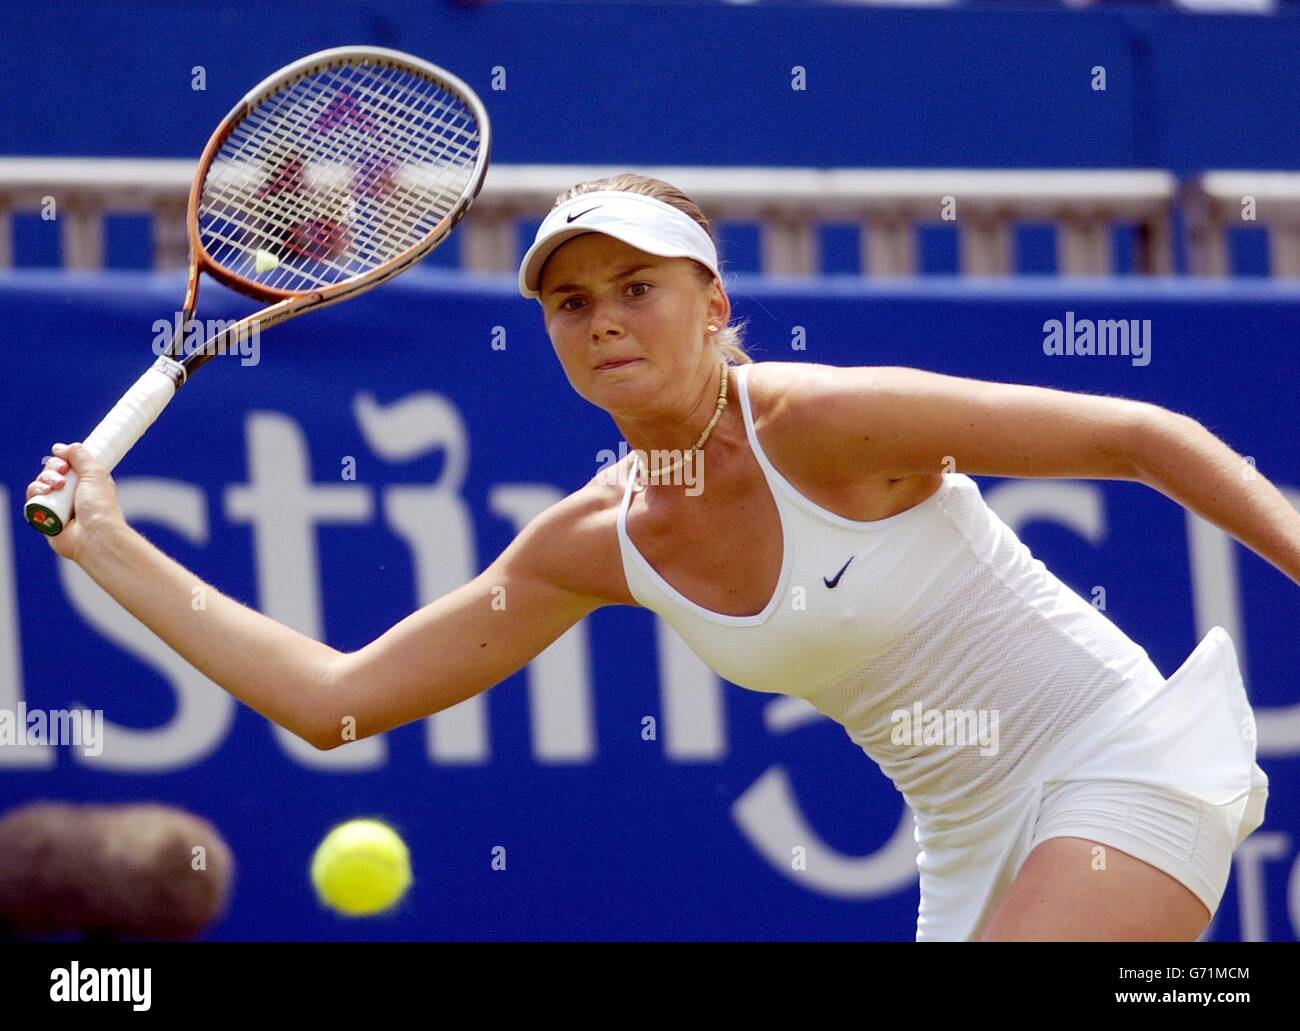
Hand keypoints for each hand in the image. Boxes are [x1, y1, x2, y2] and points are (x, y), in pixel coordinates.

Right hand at [25, 442, 125, 561]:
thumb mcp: (95, 473)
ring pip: (40, 484)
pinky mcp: (45, 517)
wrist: (95, 535)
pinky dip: (35, 492)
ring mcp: (58, 506)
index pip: (67, 466)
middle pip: (51, 473)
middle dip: (53, 469)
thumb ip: (79, 455)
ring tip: (56, 486)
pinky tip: (44, 492)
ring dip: (44, 480)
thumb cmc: (100, 506)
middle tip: (62, 475)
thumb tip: (59, 448)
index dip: (62, 460)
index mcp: (87, 484)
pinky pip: (32, 499)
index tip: (64, 460)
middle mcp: (72, 495)